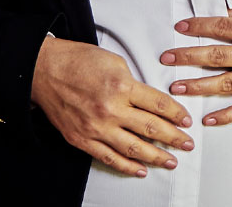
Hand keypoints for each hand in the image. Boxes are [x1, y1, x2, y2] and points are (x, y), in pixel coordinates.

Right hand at [31, 36, 193, 176]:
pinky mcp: (82, 139)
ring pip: (134, 148)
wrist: (44, 70)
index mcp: (122, 86)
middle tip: (187, 144)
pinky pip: (109, 158)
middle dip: (174, 138)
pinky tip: (140, 170)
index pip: (159, 105)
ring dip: (156, 157)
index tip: (187, 121)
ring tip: (170, 161)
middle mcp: (111, 110)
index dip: (177, 115)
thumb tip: (148, 100)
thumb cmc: (77, 61)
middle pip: (151, 128)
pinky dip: (127, 167)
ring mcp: (96, 128)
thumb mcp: (114, 62)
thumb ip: (133, 83)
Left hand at [159, 0, 231, 126]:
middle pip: (216, 56)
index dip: (198, 26)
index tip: (180, 27)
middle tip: (167, 58)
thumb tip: (222, 12)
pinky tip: (208, 118)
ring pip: (225, 83)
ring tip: (177, 87)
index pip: (222, 27)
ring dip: (198, 86)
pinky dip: (227, 116)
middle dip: (188, 57)